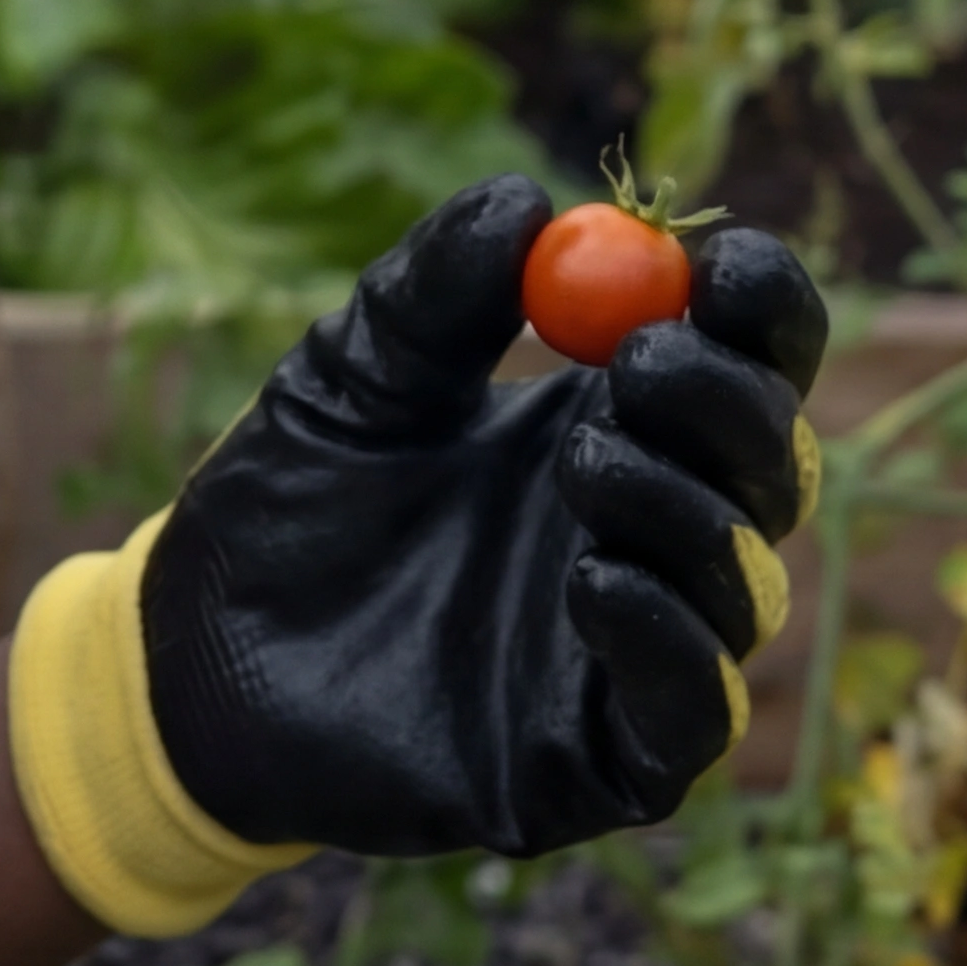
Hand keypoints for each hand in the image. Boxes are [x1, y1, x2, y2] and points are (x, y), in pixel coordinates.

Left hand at [1, 176, 830, 930]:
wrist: (194, 657)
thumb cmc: (288, 499)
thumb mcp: (353, 371)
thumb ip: (434, 288)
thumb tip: (529, 203)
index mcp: (621, 421)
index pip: (751, 359)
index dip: (764, 308)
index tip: (720, 262)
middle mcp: (654, 533)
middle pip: (772, 462)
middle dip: (728, 404)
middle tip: (641, 362)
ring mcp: (636, 651)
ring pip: (748, 584)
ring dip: (688, 509)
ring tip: (575, 460)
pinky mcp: (604, 762)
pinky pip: (697, 711)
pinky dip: (671, 639)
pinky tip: (591, 577)